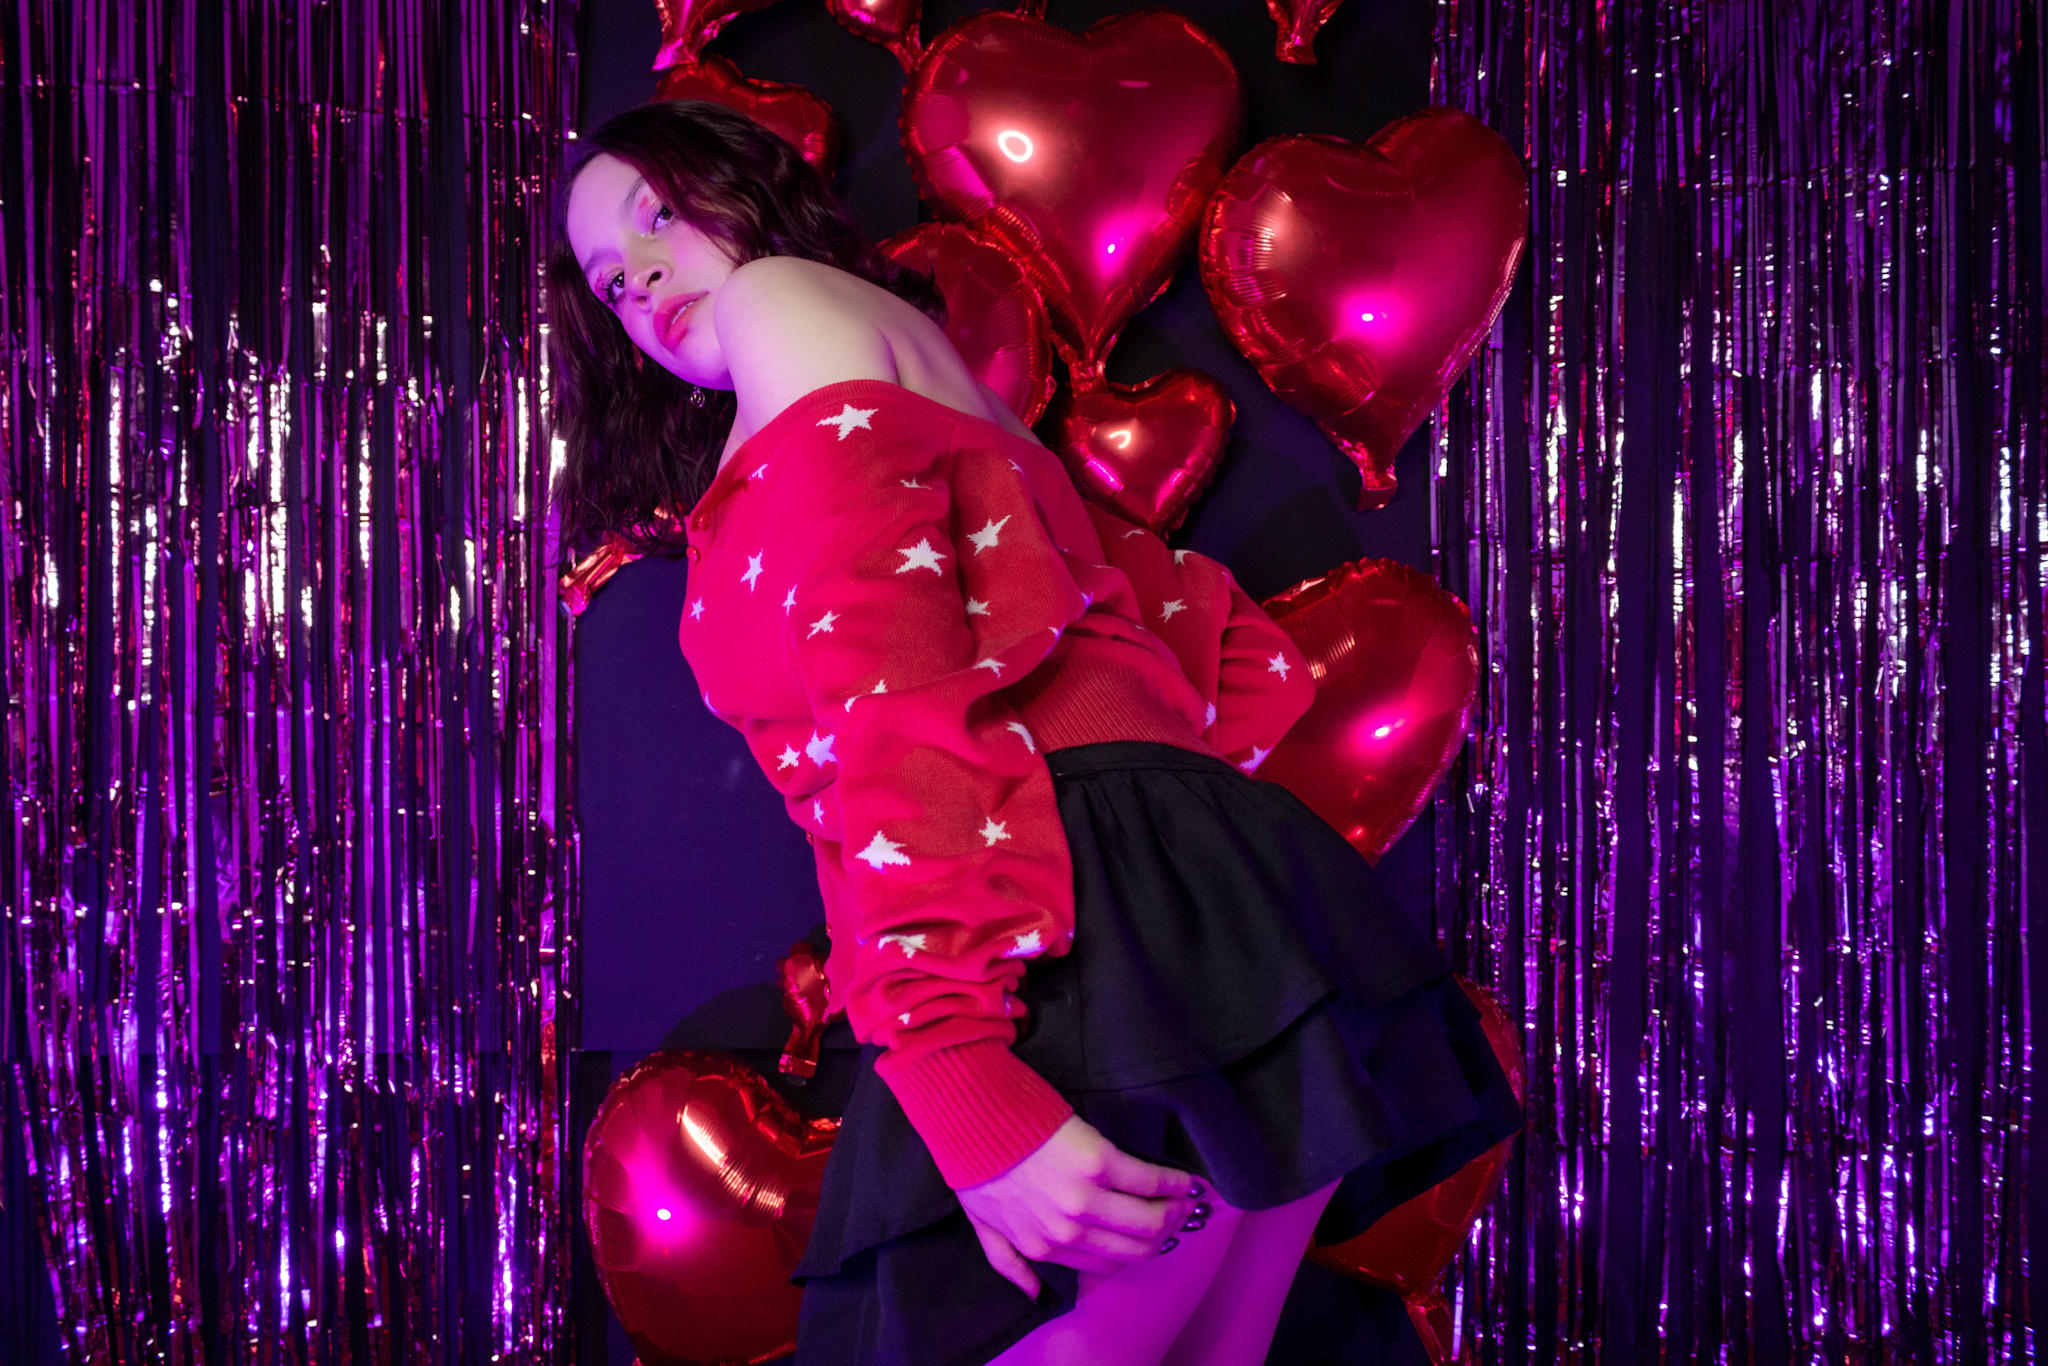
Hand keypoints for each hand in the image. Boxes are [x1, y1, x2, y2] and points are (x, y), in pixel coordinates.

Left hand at [956, 1113, 1206, 1298]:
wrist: (971, 1112)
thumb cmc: (976, 1162)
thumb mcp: (982, 1222)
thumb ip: (1008, 1261)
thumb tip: (1034, 1294)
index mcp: (1043, 1246)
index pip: (1105, 1264)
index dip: (1133, 1251)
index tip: (1147, 1235)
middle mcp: (1068, 1230)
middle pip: (1136, 1247)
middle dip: (1163, 1233)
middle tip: (1176, 1213)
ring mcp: (1084, 1198)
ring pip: (1149, 1220)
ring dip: (1174, 1209)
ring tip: (1183, 1195)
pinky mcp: (1098, 1162)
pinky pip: (1149, 1180)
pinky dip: (1172, 1181)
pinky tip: (1182, 1177)